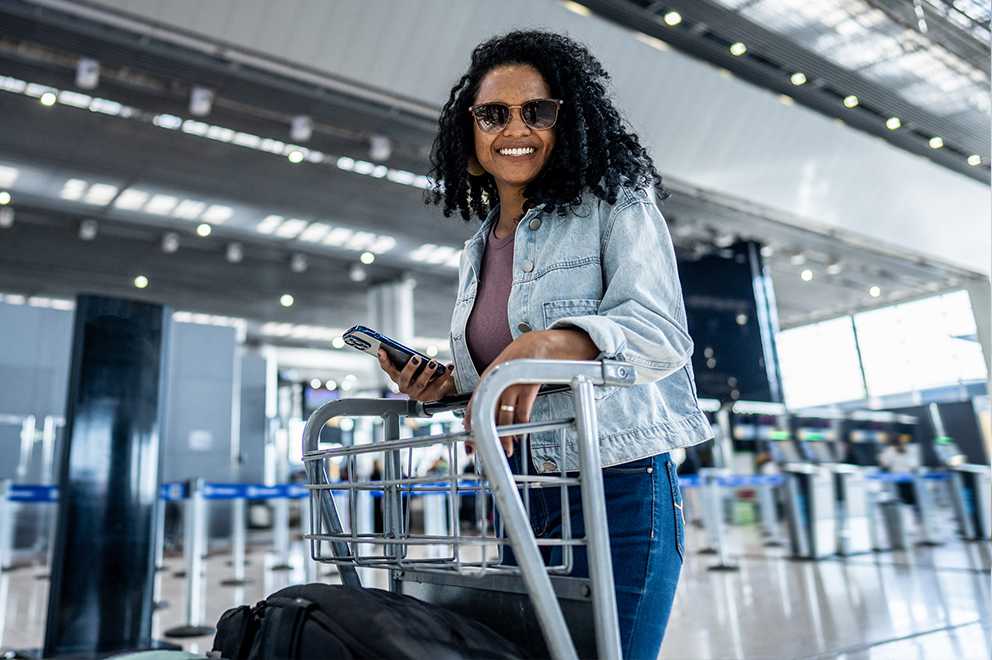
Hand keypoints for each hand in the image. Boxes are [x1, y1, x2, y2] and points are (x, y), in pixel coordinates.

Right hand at [377, 349, 455, 401]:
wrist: (438, 387)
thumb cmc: (423, 372)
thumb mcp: (415, 365)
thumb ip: (412, 360)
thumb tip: (416, 356)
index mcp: (397, 376)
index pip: (387, 368)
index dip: (383, 360)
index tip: (381, 350)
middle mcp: (404, 386)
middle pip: (404, 378)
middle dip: (410, 367)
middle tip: (417, 358)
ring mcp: (416, 393)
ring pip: (420, 383)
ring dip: (427, 372)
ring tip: (433, 363)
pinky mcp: (428, 396)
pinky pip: (437, 384)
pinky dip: (444, 374)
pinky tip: (449, 366)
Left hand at [465, 329, 597, 456]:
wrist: (537, 345)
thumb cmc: (517, 362)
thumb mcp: (499, 373)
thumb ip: (490, 391)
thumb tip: (481, 414)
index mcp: (486, 380)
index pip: (473, 406)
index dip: (470, 426)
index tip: (470, 442)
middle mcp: (496, 383)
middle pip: (487, 415)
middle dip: (486, 436)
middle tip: (485, 451)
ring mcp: (511, 385)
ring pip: (504, 419)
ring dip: (506, 437)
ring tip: (508, 449)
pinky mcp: (527, 388)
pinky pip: (522, 414)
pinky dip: (522, 427)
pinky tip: (521, 435)